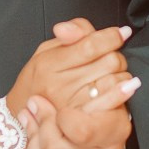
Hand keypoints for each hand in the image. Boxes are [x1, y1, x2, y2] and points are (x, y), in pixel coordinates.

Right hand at [5, 18, 129, 120]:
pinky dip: (121, 92)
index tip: (120, 33)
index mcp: (49, 64)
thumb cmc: (38, 80)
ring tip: (108, 73)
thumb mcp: (46, 49)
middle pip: (109, 61)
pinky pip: (116, 102)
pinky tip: (117, 87)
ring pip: (116, 80)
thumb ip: (70, 33)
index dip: (111, 36)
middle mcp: (61, 85)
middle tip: (108, 55)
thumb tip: (83, 28)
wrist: (27, 113)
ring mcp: (74, 105)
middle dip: (115, 54)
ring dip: (119, 73)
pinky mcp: (85, 119)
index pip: (90, 46)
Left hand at [17, 86, 135, 148]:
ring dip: (31, 145)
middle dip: (39, 129)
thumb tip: (128, 85)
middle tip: (35, 112)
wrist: (100, 133)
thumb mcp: (95, 94)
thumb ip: (95, 88)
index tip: (62, 112)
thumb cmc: (93, 110)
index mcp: (116, 131)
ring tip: (32, 127)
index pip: (80, 132)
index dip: (60, 118)